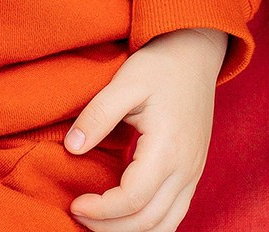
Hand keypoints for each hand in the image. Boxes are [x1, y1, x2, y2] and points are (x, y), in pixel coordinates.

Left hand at [66, 27, 227, 231]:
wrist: (196, 54)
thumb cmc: (160, 65)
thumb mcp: (125, 82)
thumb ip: (98, 116)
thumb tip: (72, 147)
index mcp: (168, 148)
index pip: (132, 199)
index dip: (100, 210)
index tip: (74, 203)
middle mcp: (186, 168)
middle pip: (148, 221)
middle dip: (109, 228)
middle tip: (78, 215)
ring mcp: (193, 173)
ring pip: (165, 226)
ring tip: (98, 222)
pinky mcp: (193, 172)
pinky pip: (174, 214)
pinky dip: (149, 225)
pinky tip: (124, 218)